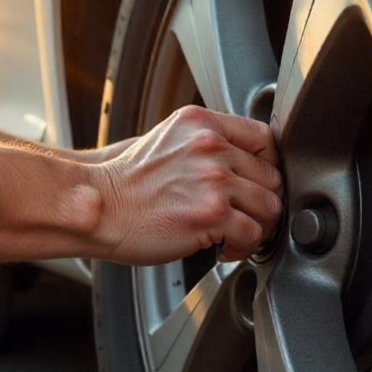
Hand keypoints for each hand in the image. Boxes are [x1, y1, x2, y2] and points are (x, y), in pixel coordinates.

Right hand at [93, 105, 281, 264]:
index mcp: (202, 124)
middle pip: (271, 177)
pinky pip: (252, 234)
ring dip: (257, 227)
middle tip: (245, 216)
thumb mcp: (168, 139)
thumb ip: (206, 142)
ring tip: (236, 234)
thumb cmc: (127, 182)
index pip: (263, 137)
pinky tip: (224, 247)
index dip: (267, 166)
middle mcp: (211, 147)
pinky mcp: (212, 214)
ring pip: (269, 207)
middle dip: (261, 202)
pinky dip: (243, 247)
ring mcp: (214, 180)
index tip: (258, 183)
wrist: (100, 208)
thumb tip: (243, 162)